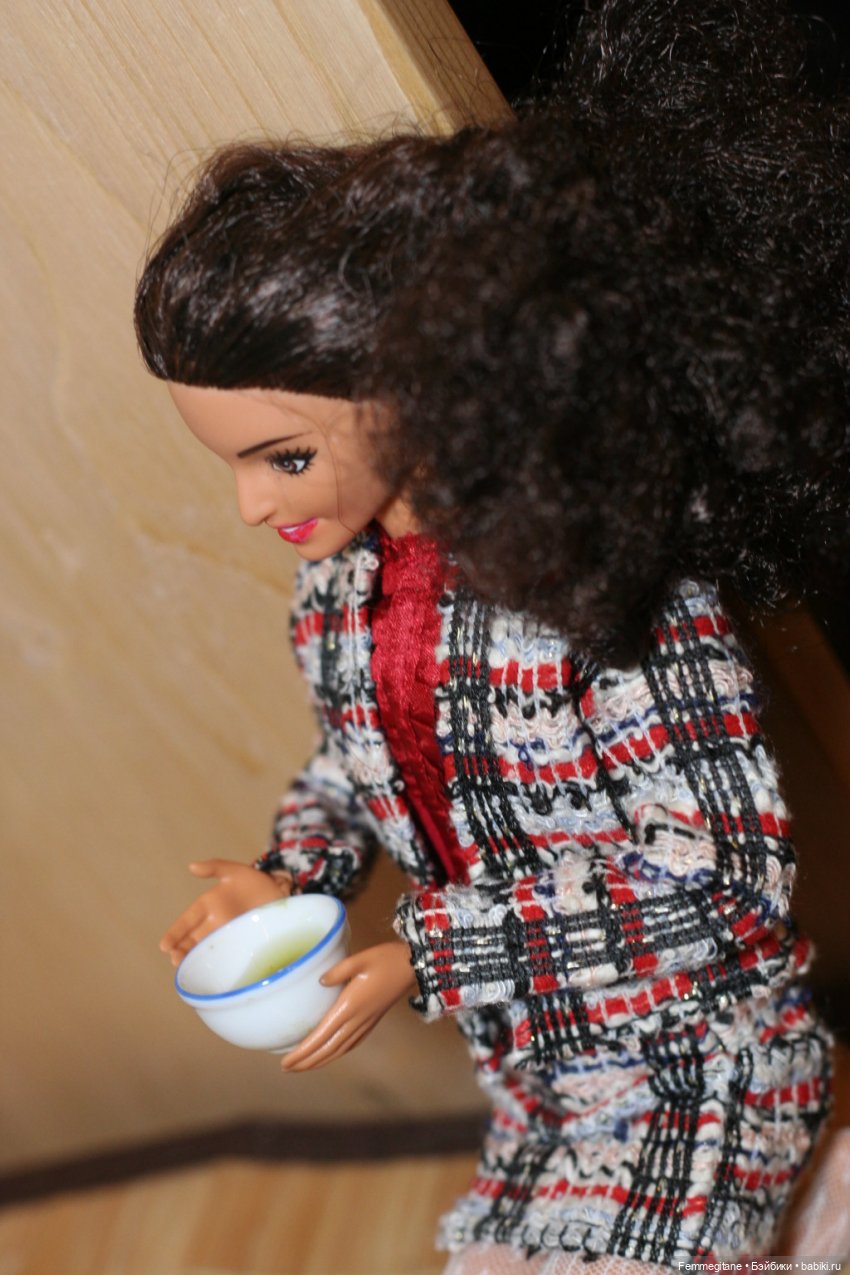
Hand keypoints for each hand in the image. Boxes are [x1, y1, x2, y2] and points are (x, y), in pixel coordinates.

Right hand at [159, 858, 291, 965]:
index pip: (188, 920)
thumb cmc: (256, 881)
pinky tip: (211, 973)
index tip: (164, 946)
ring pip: (208, 948)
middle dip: (183, 950)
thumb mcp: (235, 871)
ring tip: (186, 968)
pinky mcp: (244, 943)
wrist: (282, 892)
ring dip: (195, 959)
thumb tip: (191, 866)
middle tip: (175, 960)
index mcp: (210, 905)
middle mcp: (217, 922)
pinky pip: (228, 955)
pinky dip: (218, 964)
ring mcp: (230, 934)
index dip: (176, 932)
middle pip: (195, 939)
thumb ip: (215, 867)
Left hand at [280, 941, 416, 1072]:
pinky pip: (351, 1044)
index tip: (286, 1063)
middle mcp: (357, 1020)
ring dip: (321, 1060)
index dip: (303, 1052)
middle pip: (328, 1049)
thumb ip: (338, 970)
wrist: (413, 966)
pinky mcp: (372, 1021)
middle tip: (287, 1069)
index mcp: (350, 1007)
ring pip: (340, 1050)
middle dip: (307, 1062)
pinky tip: (331, 1053)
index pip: (322, 1036)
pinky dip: (337, 1052)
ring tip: (303, 1066)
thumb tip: (320, 981)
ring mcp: (366, 1023)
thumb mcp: (360, 958)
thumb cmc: (386, 959)